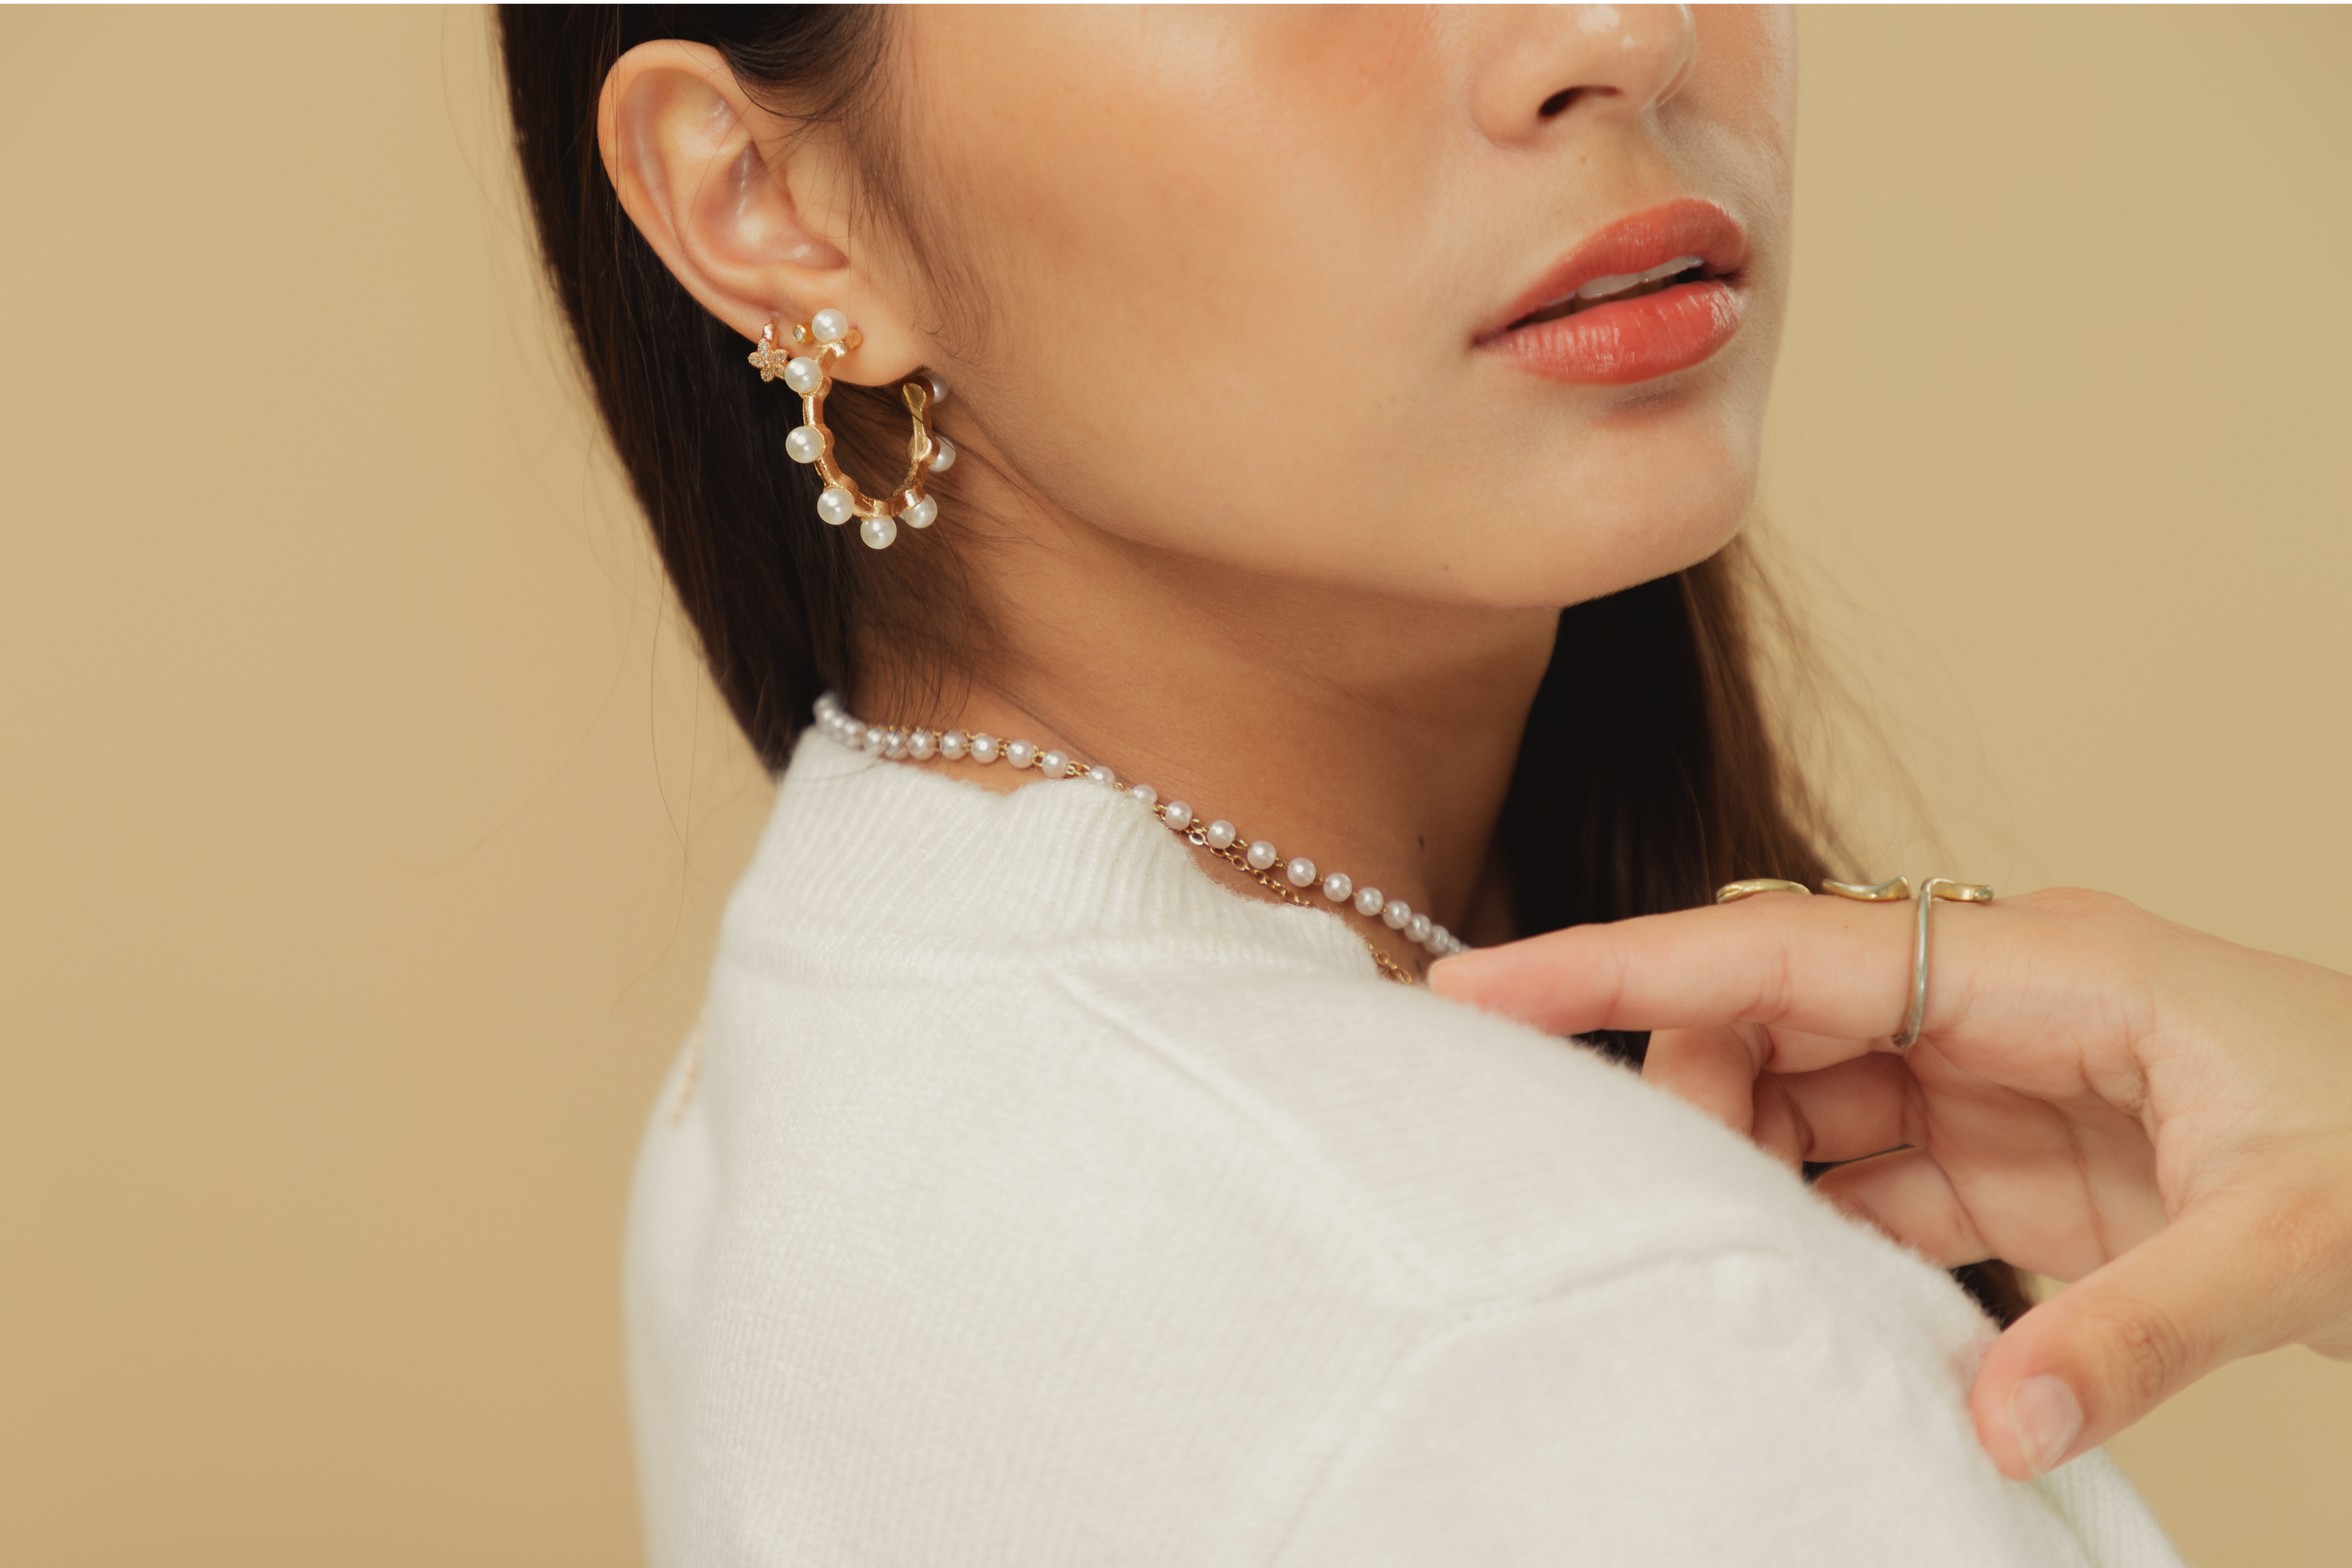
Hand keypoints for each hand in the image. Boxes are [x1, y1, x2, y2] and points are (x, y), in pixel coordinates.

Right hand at [1429, 887, 2351, 1479]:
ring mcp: (2002, 1076)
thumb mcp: (2297, 1237)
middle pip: (1769, 1016)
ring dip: (1744, 1163)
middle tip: (1640, 1196)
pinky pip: (1871, 1175)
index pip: (1774, 949)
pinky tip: (1793, 1278)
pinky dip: (1817, 1223)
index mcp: (2042, 964)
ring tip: (1709, 1245)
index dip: (1612, 963)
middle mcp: (1996, 1001)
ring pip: (1806, 1095)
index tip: (1477, 983)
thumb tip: (1987, 1422)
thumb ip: (2136, 1333)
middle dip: (1683, 1090)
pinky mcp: (2022, 1158)